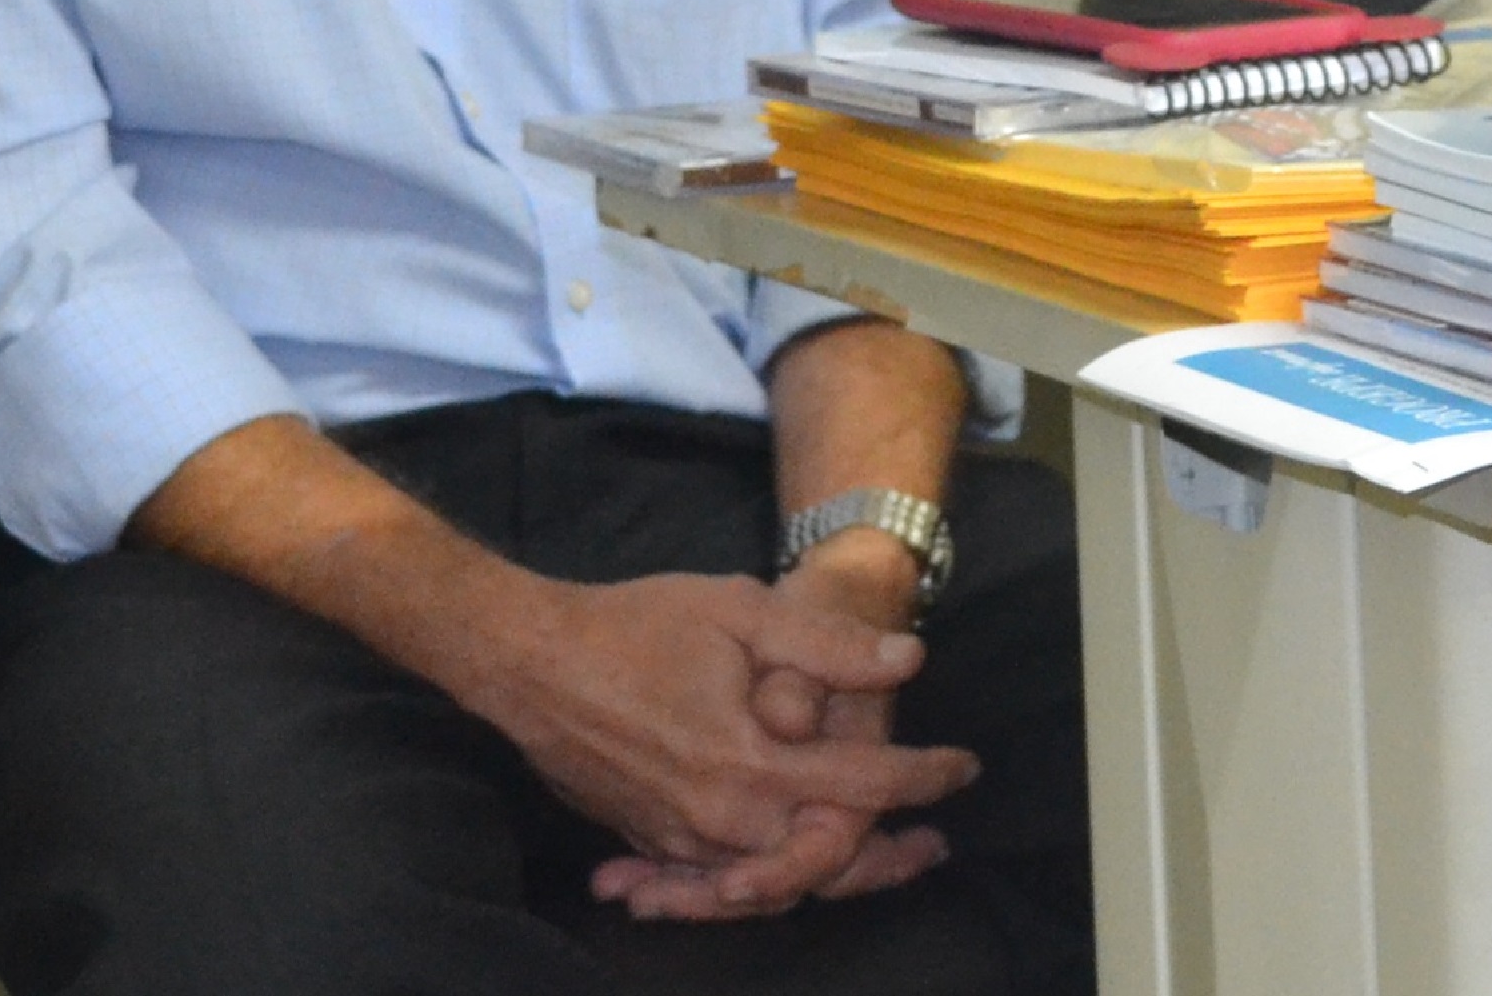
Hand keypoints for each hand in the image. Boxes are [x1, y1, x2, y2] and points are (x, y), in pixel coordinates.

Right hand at [444, 569, 975, 920]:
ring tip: (882, 860)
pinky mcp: (651, 841)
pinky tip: (789, 870)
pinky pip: (720, 881)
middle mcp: (720, 818)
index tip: (963, 765)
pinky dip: (763, 882)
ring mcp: (681, 839)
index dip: (924, 776)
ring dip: (832, 872)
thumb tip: (909, 658)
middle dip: (889, 856)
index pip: (863, 784)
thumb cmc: (632, 625)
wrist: (528, 661)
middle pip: (827, 859)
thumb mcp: (739, 609)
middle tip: (935, 844)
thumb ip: (827, 643)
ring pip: (775, 881)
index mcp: (750, 762)